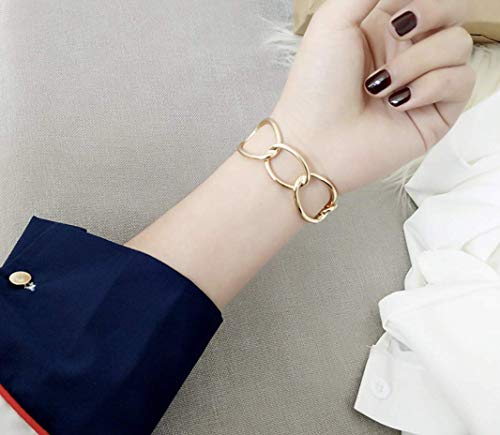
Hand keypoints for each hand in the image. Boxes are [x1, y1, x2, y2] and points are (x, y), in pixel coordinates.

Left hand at [272, 0, 474, 192]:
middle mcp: (408, 52)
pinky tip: (397, 103)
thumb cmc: (315, 86)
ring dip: (417, 61)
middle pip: (456, 11)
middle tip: (398, 28)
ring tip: (379, 86)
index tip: (389, 7)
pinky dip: (430, 87)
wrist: (314, 142)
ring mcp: (425, 83)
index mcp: (384, 28)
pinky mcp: (437, 113)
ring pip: (459, 45)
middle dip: (433, 10)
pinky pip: (461, 80)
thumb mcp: (333, 22)